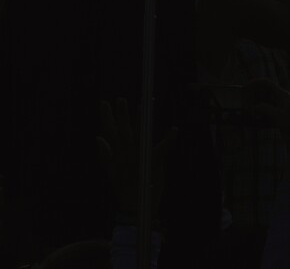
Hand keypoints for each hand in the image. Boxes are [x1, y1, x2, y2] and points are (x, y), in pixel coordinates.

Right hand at [96, 98, 176, 218]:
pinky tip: (175, 128)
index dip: (106, 118)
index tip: (104, 103)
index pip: (110, 134)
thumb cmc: (125, 189)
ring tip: (142, 105)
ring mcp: (140, 159)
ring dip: (141, 121)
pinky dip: (169, 139)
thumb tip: (98, 138)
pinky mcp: (154, 163)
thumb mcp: (112, 172)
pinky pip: (162, 149)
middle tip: (119, 99)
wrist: (135, 208)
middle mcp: (127, 155)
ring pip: (139, 136)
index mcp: (117, 156)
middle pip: (122, 132)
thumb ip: (105, 154)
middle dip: (120, 116)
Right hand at [244, 79, 289, 146]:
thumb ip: (264, 108)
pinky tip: (254, 117)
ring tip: (249, 111)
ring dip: (254, 104)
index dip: (255, 83)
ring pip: (262, 100)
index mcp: (281, 94)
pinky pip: (264, 108)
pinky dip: (258, 111)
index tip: (245, 87)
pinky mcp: (276, 113)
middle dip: (253, 96)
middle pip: (262, 91)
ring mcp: (277, 105)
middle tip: (245, 104)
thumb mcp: (277, 114)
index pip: (266, 83)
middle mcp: (279, 97)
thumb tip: (254, 107)